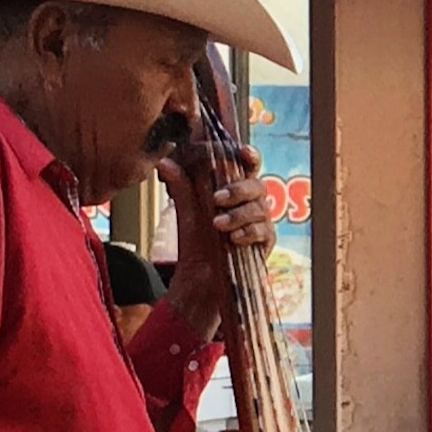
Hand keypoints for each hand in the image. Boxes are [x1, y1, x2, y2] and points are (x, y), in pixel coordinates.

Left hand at [157, 139, 275, 337]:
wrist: (202, 279)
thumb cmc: (198, 243)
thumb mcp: (187, 213)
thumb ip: (181, 187)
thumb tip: (165, 162)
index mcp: (235, 190)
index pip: (247, 167)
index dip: (249, 157)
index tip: (242, 152)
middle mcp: (252, 203)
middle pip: (257, 185)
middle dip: (238, 190)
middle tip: (217, 199)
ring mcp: (261, 221)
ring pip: (260, 208)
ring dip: (238, 215)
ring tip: (217, 225)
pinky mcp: (266, 241)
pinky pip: (264, 231)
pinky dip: (248, 233)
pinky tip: (233, 240)